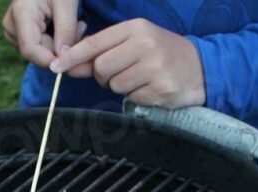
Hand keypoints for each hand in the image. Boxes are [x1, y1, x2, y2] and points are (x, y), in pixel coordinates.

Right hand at [2, 0, 84, 69]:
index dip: (52, 60)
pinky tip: (62, 27)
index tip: (74, 57)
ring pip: (40, 53)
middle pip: (37, 53)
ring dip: (60, 45)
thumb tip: (63, 58)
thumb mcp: (66, 2)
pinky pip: (40, 48)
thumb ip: (66, 29)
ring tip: (74, 24)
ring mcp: (13, 31)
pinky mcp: (19, 35)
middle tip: (81, 28)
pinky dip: (55, 42)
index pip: (30, 50)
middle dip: (61, 49)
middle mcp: (11, 26)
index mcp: (20, 13)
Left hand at [50, 19, 205, 108]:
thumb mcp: (135, 42)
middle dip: (103, 76)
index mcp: (136, 28)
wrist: (202, 68)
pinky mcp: (161, 89)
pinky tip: (150, 88)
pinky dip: (136, 97)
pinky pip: (131, 98)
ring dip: (121, 87)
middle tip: (121, 73)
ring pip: (114, 85)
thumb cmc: (162, 54)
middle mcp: (145, 44)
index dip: (72, 56)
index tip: (55, 66)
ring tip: (139, 79)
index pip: (94, 43)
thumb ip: (103, 52)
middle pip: (100, 67)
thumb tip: (68, 64)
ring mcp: (154, 67)